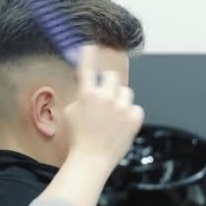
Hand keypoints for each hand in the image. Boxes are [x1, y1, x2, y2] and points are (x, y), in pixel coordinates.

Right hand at [64, 45, 143, 170]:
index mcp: (87, 95)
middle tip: (104, 97)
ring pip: (125, 91)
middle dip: (108, 84)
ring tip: (112, 116)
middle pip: (112, 76)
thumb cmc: (78, 139)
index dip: (88, 55)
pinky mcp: (134, 118)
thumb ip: (80, 97)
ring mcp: (121, 108)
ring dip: (119, 99)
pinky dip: (129, 114)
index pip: (87, 68)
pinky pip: (135, 107)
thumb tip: (88, 87)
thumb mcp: (70, 113)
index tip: (91, 45)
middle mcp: (105, 98)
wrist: (91, 160)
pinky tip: (120, 125)